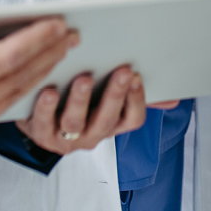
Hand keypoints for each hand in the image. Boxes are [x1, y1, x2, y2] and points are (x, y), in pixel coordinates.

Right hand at [0, 0, 75, 146]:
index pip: (6, 57)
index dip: (36, 39)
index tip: (57, 24)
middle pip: (19, 77)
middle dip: (49, 53)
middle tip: (71, 33)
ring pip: (15, 95)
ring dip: (42, 71)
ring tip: (61, 49)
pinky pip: (3, 109)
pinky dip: (24, 89)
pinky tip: (37, 73)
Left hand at [15, 66, 146, 154]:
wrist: (36, 121)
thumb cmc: (76, 106)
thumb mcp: (107, 102)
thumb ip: (134, 97)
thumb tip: (173, 100)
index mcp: (111, 124)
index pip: (132, 119)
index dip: (136, 100)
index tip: (137, 76)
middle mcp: (91, 135)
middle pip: (107, 119)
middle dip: (116, 94)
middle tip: (123, 72)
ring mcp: (65, 138)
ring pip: (75, 123)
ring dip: (81, 100)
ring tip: (84, 79)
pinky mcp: (40, 133)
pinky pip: (44, 122)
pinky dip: (47, 107)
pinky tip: (50, 91)